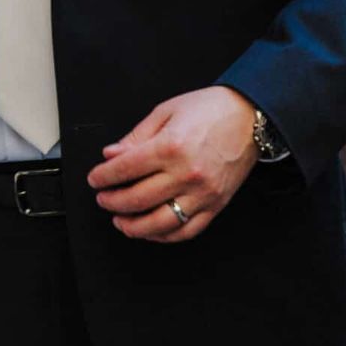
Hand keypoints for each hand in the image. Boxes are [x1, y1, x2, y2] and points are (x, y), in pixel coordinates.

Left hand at [86, 87, 256, 242]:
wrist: (249, 116)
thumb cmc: (211, 109)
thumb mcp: (165, 112)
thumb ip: (136, 136)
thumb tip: (111, 155)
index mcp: (170, 147)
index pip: (125, 169)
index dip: (103, 177)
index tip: (95, 179)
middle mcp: (186, 173)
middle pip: (138, 198)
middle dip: (113, 202)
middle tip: (103, 199)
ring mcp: (203, 193)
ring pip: (160, 222)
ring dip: (134, 226)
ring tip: (120, 221)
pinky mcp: (216, 205)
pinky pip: (187, 230)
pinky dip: (165, 235)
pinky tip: (151, 230)